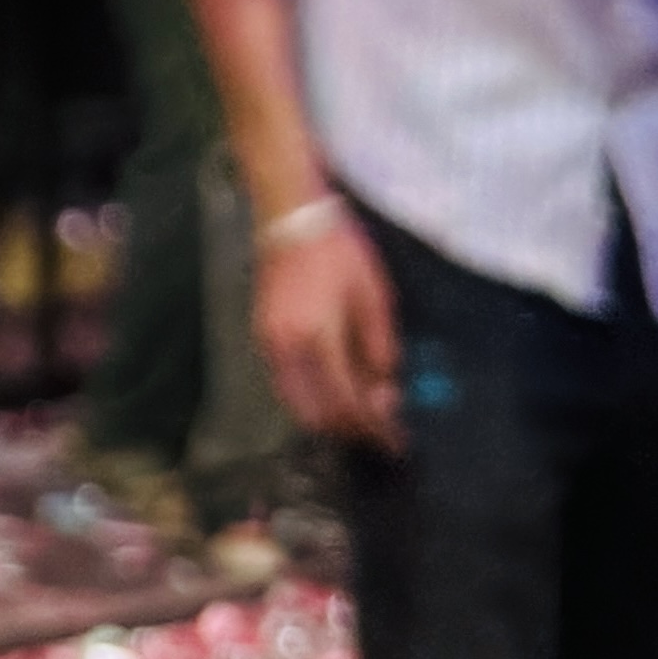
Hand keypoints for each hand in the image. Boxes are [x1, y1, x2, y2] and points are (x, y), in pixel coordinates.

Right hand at [255, 199, 402, 445]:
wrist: (291, 216)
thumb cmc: (339, 250)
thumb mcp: (374, 296)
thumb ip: (381, 348)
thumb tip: (387, 393)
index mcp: (318, 337)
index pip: (347, 402)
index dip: (373, 428)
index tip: (396, 442)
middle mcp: (287, 349)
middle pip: (318, 414)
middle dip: (351, 429)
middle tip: (379, 432)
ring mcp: (268, 344)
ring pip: (298, 405)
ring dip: (329, 418)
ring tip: (360, 416)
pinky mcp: (262, 336)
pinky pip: (286, 386)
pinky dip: (311, 400)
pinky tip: (334, 392)